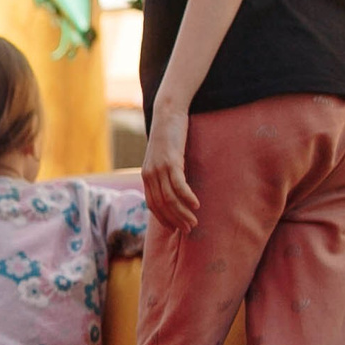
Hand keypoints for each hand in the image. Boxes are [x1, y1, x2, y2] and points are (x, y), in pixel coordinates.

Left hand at [141, 108, 198, 231]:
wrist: (167, 114)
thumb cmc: (169, 137)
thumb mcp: (164, 158)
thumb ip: (166, 174)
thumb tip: (176, 189)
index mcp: (147, 176)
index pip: (153, 205)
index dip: (164, 219)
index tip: (176, 229)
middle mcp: (150, 175)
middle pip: (161, 205)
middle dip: (175, 220)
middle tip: (189, 229)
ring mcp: (159, 168)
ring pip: (169, 198)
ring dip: (182, 213)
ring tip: (194, 221)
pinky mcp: (170, 161)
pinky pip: (178, 185)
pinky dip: (187, 197)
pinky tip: (196, 205)